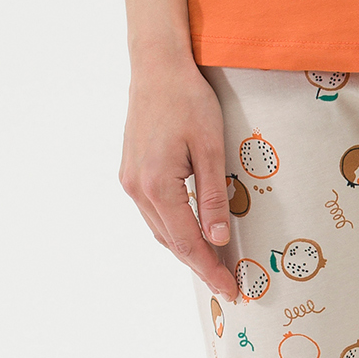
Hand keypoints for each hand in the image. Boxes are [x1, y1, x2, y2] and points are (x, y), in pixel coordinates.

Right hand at [119, 51, 237, 300]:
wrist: (157, 68)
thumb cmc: (188, 101)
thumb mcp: (211, 148)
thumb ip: (212, 197)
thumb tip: (217, 239)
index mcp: (157, 186)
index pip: (186, 242)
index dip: (209, 269)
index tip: (229, 289)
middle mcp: (136, 188)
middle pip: (170, 241)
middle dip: (198, 264)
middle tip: (226, 283)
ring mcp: (129, 180)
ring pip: (159, 229)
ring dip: (184, 248)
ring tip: (212, 264)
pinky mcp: (130, 172)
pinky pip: (153, 212)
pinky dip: (172, 228)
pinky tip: (190, 231)